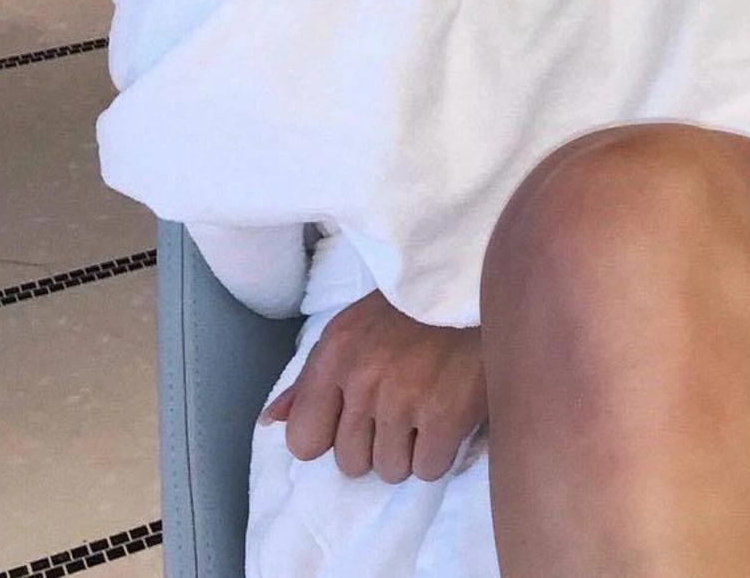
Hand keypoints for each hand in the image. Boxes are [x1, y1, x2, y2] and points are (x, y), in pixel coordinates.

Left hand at [259, 289, 487, 483]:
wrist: (479, 280)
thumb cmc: (414, 305)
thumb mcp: (353, 328)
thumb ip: (310, 378)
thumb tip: (270, 423)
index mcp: (335, 353)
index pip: (303, 439)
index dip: (331, 436)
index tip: (357, 418)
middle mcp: (363, 378)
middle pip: (350, 462)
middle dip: (376, 443)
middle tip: (403, 407)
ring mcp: (404, 398)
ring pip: (390, 469)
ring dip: (410, 449)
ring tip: (428, 408)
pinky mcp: (446, 414)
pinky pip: (428, 469)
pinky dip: (441, 451)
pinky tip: (450, 416)